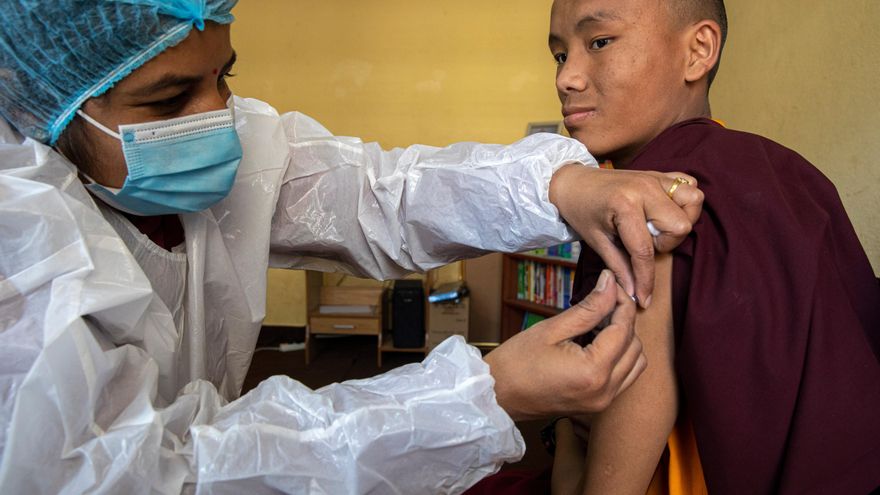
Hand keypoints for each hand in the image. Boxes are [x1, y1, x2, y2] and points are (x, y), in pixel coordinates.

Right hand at [485, 270, 645, 420]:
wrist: (496, 396)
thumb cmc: (516, 362)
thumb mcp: (551, 329)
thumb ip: (588, 307)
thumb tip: (610, 283)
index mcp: (593, 372)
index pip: (624, 329)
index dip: (622, 302)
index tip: (612, 285)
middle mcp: (605, 391)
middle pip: (635, 346)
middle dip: (624, 320)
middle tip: (602, 301)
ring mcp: (603, 401)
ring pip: (636, 363)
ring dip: (625, 340)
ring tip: (599, 323)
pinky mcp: (598, 404)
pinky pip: (625, 377)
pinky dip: (620, 357)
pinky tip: (598, 343)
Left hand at [549, 165, 703, 307]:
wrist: (573, 182)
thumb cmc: (581, 211)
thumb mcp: (597, 241)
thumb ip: (619, 266)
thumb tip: (636, 294)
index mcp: (624, 204)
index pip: (645, 250)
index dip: (645, 279)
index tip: (644, 298)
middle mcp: (645, 188)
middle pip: (680, 225)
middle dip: (665, 243)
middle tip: (642, 242)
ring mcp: (655, 177)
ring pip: (693, 201)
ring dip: (679, 220)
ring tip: (656, 227)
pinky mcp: (660, 174)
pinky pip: (689, 185)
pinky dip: (683, 200)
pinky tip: (664, 211)